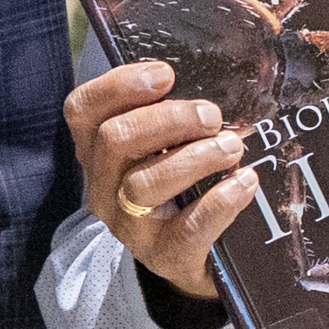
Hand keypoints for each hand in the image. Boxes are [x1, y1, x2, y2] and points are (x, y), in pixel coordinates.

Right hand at [66, 58, 257, 300]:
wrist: (190, 257)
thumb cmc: (179, 187)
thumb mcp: (162, 148)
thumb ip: (170, 116)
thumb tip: (216, 71)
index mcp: (97, 153)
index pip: (83, 110)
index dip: (119, 86)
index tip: (166, 75)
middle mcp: (103, 188)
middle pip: (115, 141)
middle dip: (168, 120)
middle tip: (211, 116)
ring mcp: (128, 226)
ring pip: (144, 184)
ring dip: (195, 158)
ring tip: (232, 146)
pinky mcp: (163, 256)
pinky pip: (187, 228)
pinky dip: (220, 201)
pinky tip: (244, 181)